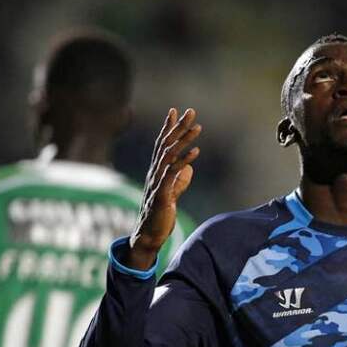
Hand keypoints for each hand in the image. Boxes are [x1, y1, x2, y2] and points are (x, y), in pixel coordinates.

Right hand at [128, 108, 201, 269]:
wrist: (149, 236)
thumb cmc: (160, 216)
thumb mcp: (172, 194)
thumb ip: (179, 180)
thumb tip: (188, 168)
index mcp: (157, 172)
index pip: (162, 144)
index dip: (168, 127)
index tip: (175, 110)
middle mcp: (155, 173)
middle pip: (166, 145)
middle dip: (178, 127)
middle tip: (190, 111)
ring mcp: (157, 183)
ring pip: (169, 156)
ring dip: (184, 140)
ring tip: (197, 127)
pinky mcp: (162, 195)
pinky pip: (173, 175)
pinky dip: (184, 161)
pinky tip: (195, 152)